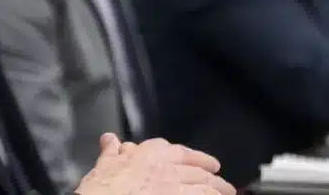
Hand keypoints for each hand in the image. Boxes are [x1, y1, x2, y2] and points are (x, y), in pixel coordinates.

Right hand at [74, 133, 235, 194]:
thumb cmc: (101, 188)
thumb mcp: (103, 166)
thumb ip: (110, 152)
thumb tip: (109, 139)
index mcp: (147, 155)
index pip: (175, 150)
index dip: (192, 155)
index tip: (199, 159)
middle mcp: (166, 168)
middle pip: (196, 167)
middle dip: (211, 172)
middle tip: (220, 177)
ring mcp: (175, 187)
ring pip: (205, 185)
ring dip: (218, 188)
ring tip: (227, 191)